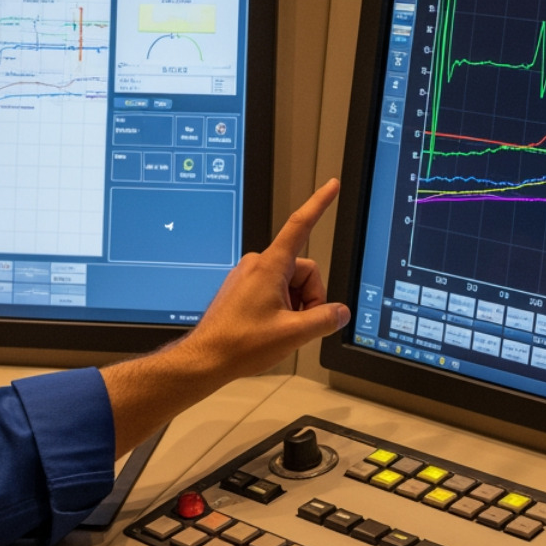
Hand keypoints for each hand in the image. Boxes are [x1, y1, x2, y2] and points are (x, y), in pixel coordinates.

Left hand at [178, 178, 350, 379]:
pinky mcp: (243, 289)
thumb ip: (324, 320)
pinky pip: (274, 291)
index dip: (319, 203)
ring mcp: (249, 276)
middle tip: (299, 325)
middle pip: (304, 271)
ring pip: (290, 283)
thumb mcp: (293, 334)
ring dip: (294, 306)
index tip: (331, 186)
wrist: (205, 359)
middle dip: (309, 298)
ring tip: (279, 330)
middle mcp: (258, 264)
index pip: (301, 225)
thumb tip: (340, 312)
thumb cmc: (239, 344)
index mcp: (271, 265)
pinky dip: (281, 308)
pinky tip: (269, 329)